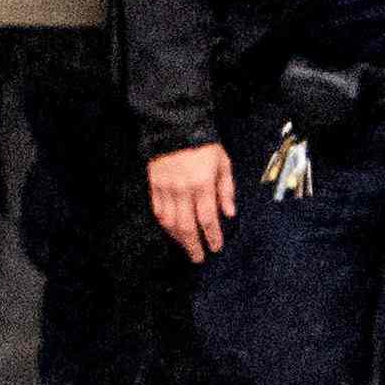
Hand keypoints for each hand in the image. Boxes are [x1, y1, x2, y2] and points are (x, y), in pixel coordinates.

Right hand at [146, 142, 235, 261]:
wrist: (175, 125)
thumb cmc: (204, 144)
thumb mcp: (223, 163)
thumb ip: (226, 189)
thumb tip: (230, 213)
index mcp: (202, 184)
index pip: (208, 218)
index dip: (212, 236)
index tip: (216, 248)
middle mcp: (183, 189)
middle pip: (187, 226)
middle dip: (194, 245)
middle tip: (199, 258)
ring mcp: (166, 188)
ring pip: (171, 222)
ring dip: (179, 239)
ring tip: (186, 247)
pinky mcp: (154, 186)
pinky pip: (158, 211)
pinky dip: (165, 225)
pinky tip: (171, 231)